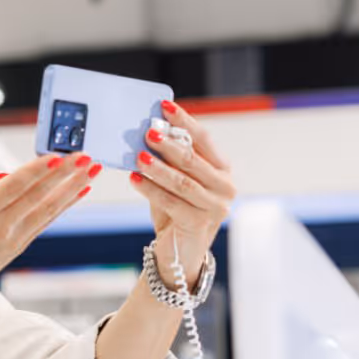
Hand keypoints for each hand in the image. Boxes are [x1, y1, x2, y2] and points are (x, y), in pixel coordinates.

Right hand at [0, 153, 96, 300]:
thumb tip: (1, 175)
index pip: (15, 186)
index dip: (39, 169)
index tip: (59, 155)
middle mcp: (0, 227)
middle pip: (38, 195)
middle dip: (65, 174)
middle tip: (86, 155)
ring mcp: (12, 239)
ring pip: (48, 209)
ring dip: (72, 188)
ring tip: (92, 170)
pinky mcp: (18, 247)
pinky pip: (44, 222)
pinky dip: (63, 205)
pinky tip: (77, 192)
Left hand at [131, 100, 235, 286]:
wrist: (179, 252)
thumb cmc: (175, 211)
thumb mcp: (174, 183)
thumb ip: (168, 162)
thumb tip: (147, 133)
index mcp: (221, 169)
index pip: (203, 139)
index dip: (184, 121)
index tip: (164, 106)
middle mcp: (225, 185)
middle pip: (192, 159)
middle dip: (168, 144)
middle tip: (146, 132)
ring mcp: (216, 206)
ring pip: (182, 181)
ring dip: (157, 167)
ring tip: (137, 156)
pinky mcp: (200, 223)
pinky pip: (171, 202)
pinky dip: (150, 190)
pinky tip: (133, 179)